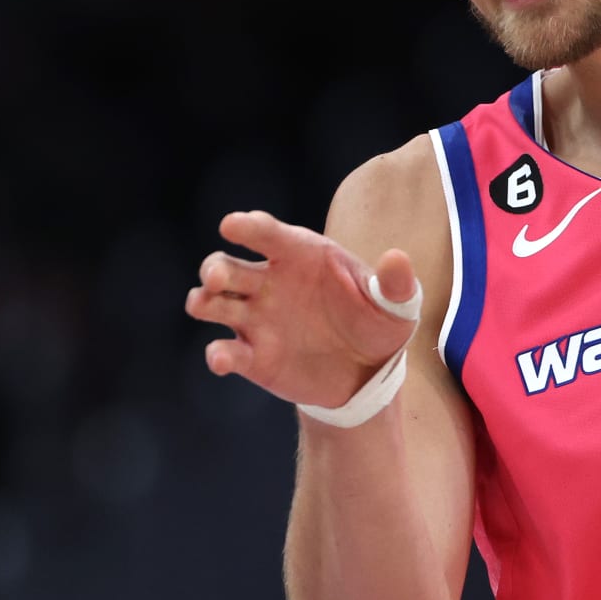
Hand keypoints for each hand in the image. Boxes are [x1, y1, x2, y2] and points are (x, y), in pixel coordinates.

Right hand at [185, 210, 419, 411]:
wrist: (369, 375)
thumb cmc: (378, 325)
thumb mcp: (397, 306)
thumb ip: (395, 284)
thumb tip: (396, 258)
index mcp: (301, 257)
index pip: (269, 234)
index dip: (249, 227)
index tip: (232, 224)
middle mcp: (270, 283)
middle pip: (226, 266)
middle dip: (215, 268)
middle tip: (219, 278)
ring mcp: (257, 319)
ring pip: (213, 302)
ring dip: (203, 301)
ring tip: (206, 304)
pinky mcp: (253, 356)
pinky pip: (226, 352)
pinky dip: (219, 355)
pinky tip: (222, 359)